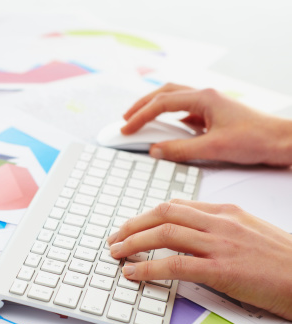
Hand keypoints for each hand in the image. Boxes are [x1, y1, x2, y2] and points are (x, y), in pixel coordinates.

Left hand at [107, 199, 291, 320]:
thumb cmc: (282, 259)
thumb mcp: (248, 231)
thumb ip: (217, 227)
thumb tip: (187, 233)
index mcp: (225, 212)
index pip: (176, 205)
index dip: (148, 215)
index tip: (133, 225)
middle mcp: (219, 222)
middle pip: (163, 214)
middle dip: (133, 224)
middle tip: (115, 237)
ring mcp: (220, 244)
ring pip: (164, 234)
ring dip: (133, 243)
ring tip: (116, 252)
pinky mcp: (222, 270)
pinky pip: (174, 264)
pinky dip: (148, 267)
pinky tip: (133, 272)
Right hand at [122, 83, 291, 165]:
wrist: (281, 141)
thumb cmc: (255, 139)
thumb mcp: (213, 148)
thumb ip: (180, 149)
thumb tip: (155, 151)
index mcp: (203, 98)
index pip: (161, 103)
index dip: (140, 116)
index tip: (126, 128)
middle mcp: (204, 96)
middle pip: (164, 93)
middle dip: (141, 105)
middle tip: (126, 119)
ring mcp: (209, 104)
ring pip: (173, 99)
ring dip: (154, 107)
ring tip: (140, 119)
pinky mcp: (213, 114)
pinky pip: (185, 111)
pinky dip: (170, 117)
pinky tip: (166, 129)